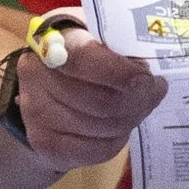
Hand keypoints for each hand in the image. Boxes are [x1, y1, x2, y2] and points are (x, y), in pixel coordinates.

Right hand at [9, 26, 167, 167]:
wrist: (46, 90)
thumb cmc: (84, 56)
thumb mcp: (101, 39)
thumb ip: (124, 50)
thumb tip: (152, 82)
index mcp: (54, 38)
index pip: (84, 58)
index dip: (120, 73)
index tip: (147, 79)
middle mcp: (36, 72)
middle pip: (101, 100)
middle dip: (138, 101)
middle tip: (154, 94)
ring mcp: (34, 109)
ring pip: (102, 127)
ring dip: (130, 120)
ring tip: (137, 108)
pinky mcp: (42, 141)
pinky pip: (94, 150)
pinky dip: (115, 142)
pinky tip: (119, 129)